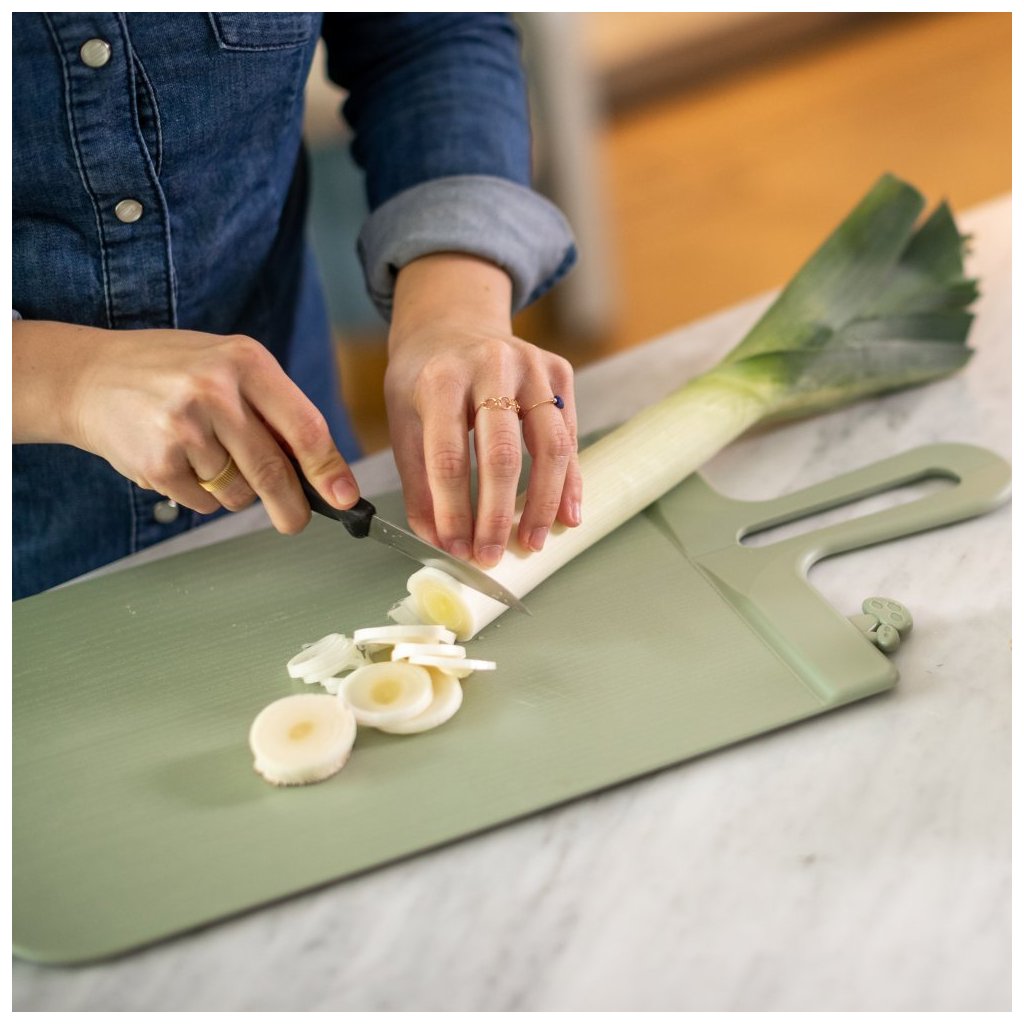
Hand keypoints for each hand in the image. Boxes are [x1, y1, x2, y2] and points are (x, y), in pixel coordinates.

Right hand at [13, 321, 357, 532]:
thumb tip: (323, 473)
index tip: (345, 498)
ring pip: (239, 493)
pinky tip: (179, 461)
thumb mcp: (228, 367)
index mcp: (246, 362)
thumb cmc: (172, 373)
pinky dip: (202, 495)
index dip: (329, 470)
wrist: (88, 376)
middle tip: (295, 521)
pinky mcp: (158, 462)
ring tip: (206, 456)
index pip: (304, 427)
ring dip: (235, 492)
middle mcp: (215, 391)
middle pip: (273, 471)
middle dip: (292, 508)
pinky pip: (205, 503)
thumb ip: (274, 410)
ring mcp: (183, 429)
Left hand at [385, 254, 581, 566]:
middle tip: (493, 555)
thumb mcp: (404, 422)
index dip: (453, 510)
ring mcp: (531, 366)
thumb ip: (420, 484)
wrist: (454, 323)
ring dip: (543, 502)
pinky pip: (569, 435)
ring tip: (533, 542)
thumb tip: (441, 541)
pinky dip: (569, 480)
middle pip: (501, 454)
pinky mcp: (559, 372)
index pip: (448, 457)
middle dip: (498, 514)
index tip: (456, 547)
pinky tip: (565, 514)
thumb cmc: (425, 380)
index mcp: (441, 379)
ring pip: (550, 446)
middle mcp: (490, 366)